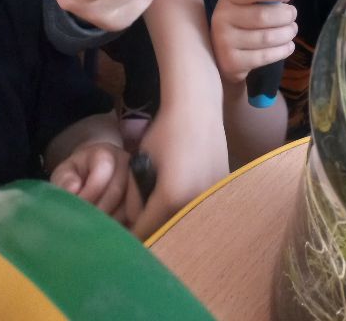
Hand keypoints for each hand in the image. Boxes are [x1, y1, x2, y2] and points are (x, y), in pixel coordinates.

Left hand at [50, 142, 141, 225]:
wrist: (95, 172)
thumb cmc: (78, 174)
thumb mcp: (65, 172)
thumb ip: (65, 180)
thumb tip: (73, 190)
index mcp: (105, 154)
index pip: (101, 176)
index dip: (87, 197)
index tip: (74, 212)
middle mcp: (126, 163)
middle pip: (117, 190)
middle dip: (99, 212)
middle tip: (84, 228)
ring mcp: (139, 178)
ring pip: (130, 204)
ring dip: (111, 222)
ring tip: (95, 233)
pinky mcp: (144, 196)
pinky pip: (138, 215)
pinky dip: (124, 226)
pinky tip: (110, 234)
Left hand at [130, 107, 229, 239]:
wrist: (198, 107)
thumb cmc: (164, 132)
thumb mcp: (140, 164)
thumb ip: (134, 199)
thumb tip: (135, 222)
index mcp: (171, 198)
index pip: (145, 232)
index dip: (131, 237)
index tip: (124, 236)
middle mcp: (195, 203)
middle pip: (168, 231)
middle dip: (153, 230)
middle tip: (143, 221)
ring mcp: (212, 197)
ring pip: (186, 222)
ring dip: (172, 222)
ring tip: (160, 208)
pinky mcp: (222, 189)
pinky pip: (200, 209)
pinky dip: (188, 209)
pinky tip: (181, 195)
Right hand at [211, 0, 299, 84]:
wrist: (223, 57)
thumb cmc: (243, 24)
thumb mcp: (253, 4)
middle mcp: (222, 17)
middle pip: (262, 15)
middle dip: (285, 16)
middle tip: (292, 16)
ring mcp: (224, 41)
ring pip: (266, 37)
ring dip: (286, 34)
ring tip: (291, 31)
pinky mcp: (231, 62)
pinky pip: (264, 56)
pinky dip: (282, 50)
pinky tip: (288, 46)